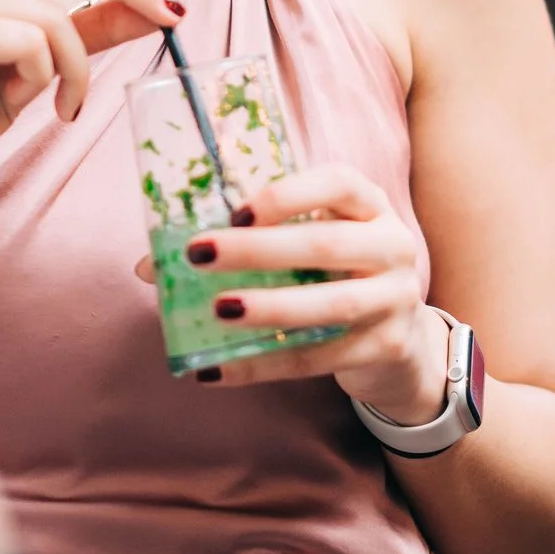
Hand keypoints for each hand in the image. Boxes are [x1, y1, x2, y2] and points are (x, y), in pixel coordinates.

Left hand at [159, 164, 451, 422]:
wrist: (401, 342)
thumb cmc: (335, 277)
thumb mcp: (307, 249)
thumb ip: (245, 244)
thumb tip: (153, 265)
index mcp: (369, 206)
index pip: (339, 183)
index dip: (286, 194)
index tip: (233, 212)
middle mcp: (392, 245)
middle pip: (327, 243)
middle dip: (259, 250)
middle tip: (200, 255)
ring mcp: (395, 299)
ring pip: (331, 303)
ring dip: (270, 307)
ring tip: (218, 310)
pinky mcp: (386, 347)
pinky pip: (319, 357)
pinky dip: (264, 364)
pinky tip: (217, 370)